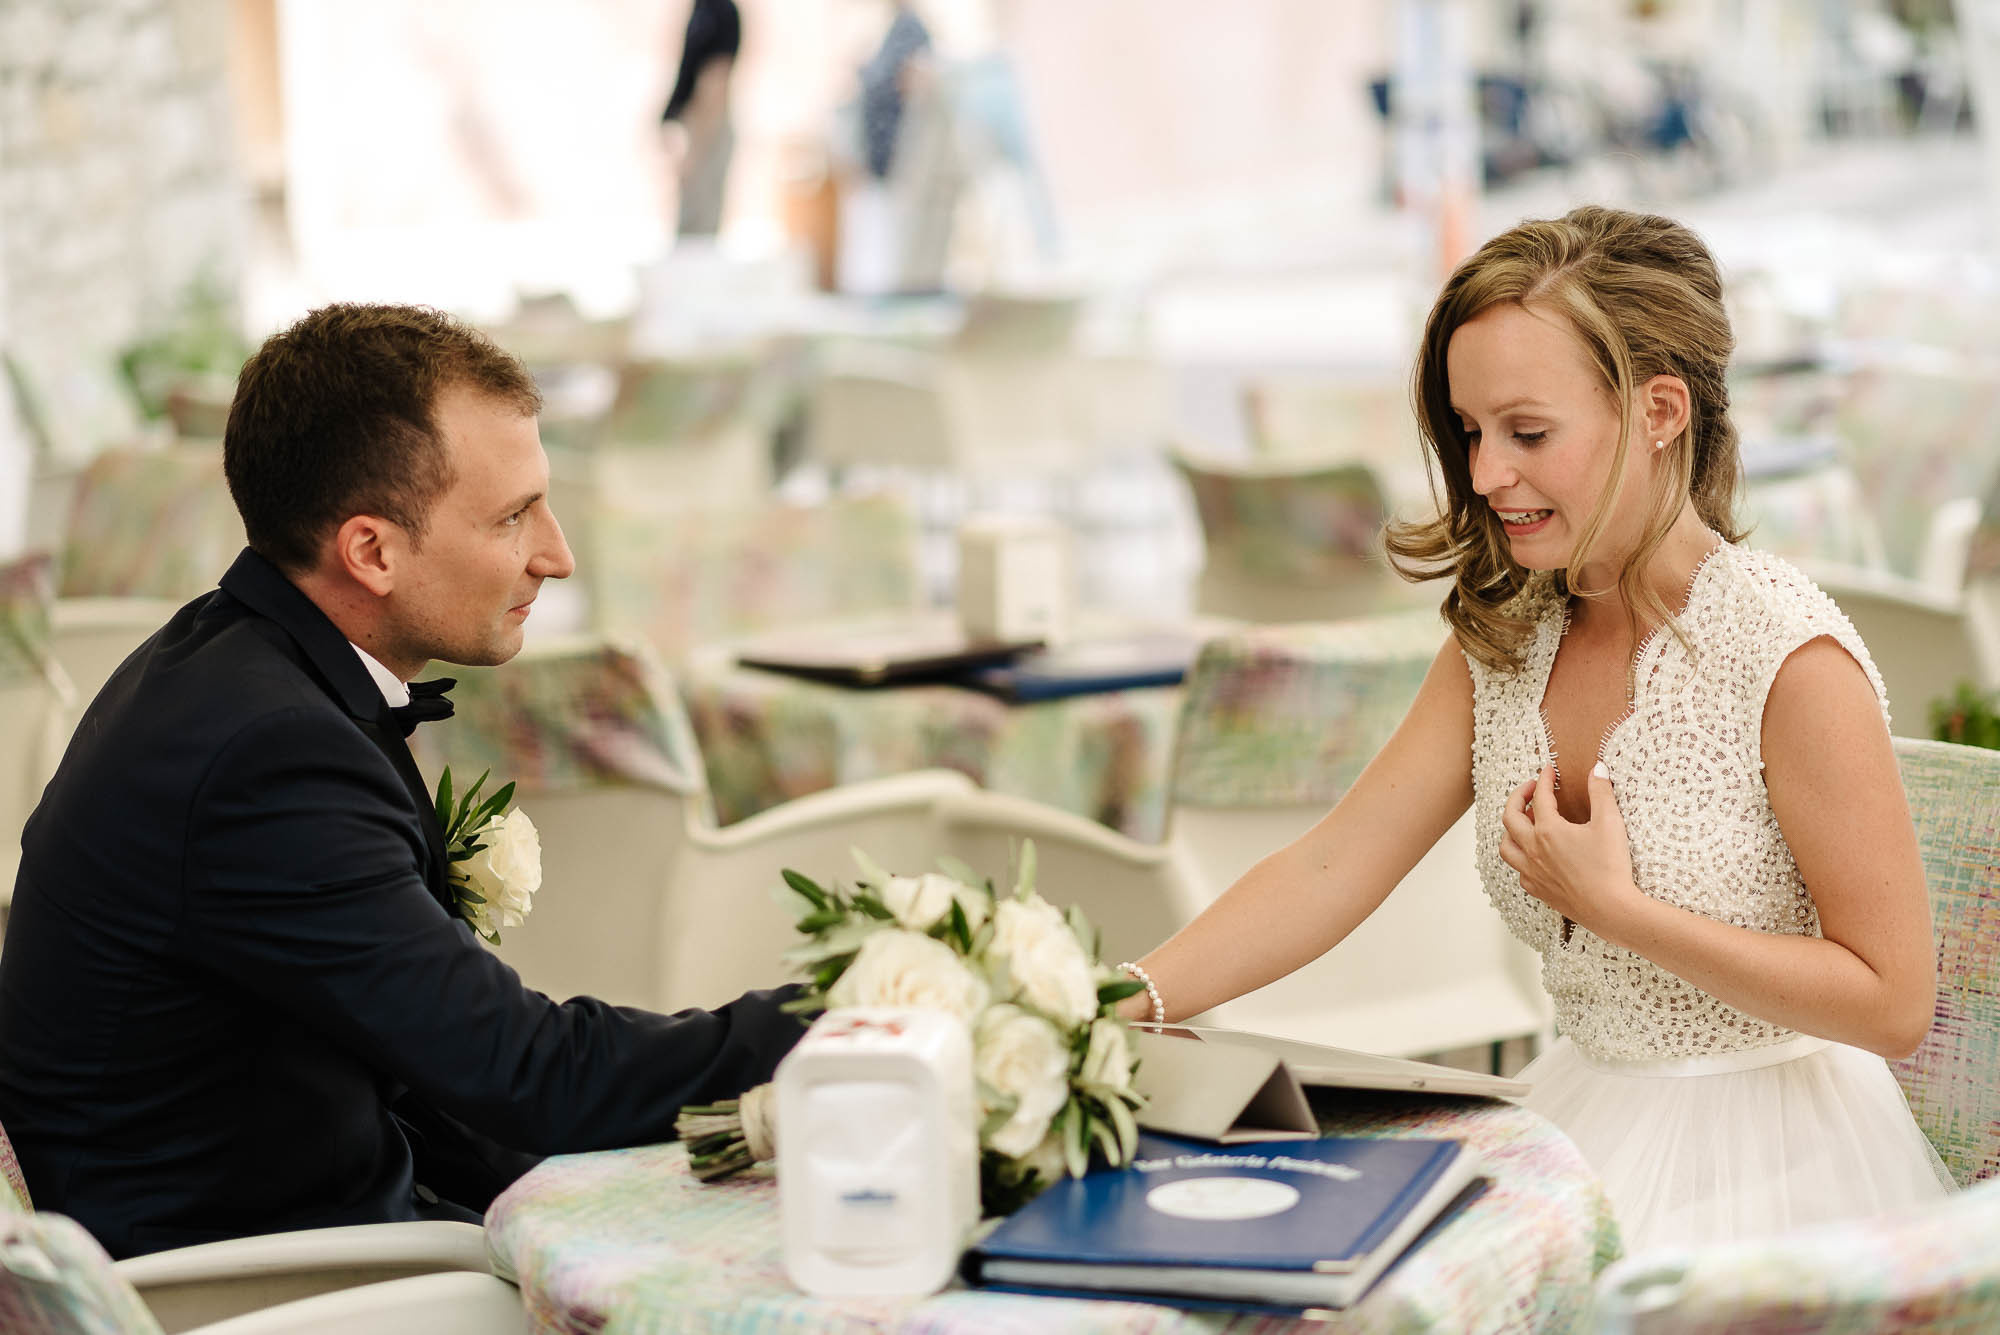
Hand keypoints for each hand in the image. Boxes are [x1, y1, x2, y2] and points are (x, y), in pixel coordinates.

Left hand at [1499, 762, 1643, 940]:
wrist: (1611, 909)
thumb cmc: (1611, 867)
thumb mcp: (1610, 823)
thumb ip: (1601, 792)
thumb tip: (1597, 768)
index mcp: (1548, 831)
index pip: (1539, 797)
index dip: (1544, 780)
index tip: (1548, 771)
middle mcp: (1533, 850)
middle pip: (1510, 817)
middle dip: (1517, 797)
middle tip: (1530, 789)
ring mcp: (1532, 872)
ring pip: (1506, 846)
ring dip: (1511, 830)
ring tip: (1525, 822)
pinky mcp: (1538, 890)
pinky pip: (1518, 870)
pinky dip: (1520, 858)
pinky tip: (1534, 855)